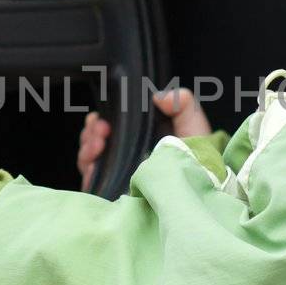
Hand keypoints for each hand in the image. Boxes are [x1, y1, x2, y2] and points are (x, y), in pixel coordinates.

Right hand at [77, 88, 211, 191]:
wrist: (195, 188)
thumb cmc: (198, 157)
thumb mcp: (193, 123)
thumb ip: (181, 102)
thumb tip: (159, 96)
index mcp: (141, 136)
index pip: (114, 122)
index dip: (107, 115)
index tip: (107, 113)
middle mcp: (126, 153)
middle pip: (97, 135)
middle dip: (94, 127)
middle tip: (102, 127)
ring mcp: (116, 171)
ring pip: (89, 151)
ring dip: (89, 140)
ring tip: (100, 140)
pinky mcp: (109, 188)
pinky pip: (89, 172)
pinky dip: (87, 159)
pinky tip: (96, 153)